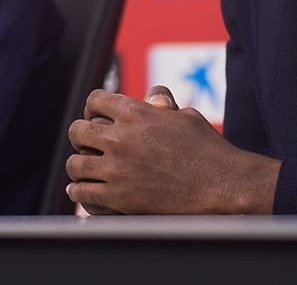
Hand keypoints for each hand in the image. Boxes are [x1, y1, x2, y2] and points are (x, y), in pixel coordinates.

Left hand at [65, 87, 279, 214]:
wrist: (221, 184)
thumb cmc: (206, 147)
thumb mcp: (184, 114)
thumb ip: (161, 104)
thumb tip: (150, 99)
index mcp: (136, 112)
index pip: (94, 100)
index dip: (93, 107)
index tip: (95, 115)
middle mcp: (121, 138)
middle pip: (78, 130)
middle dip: (80, 134)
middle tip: (84, 141)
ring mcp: (118, 169)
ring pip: (75, 163)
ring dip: (77, 164)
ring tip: (82, 167)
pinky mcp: (119, 197)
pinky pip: (83, 192)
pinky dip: (78, 190)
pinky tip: (81, 189)